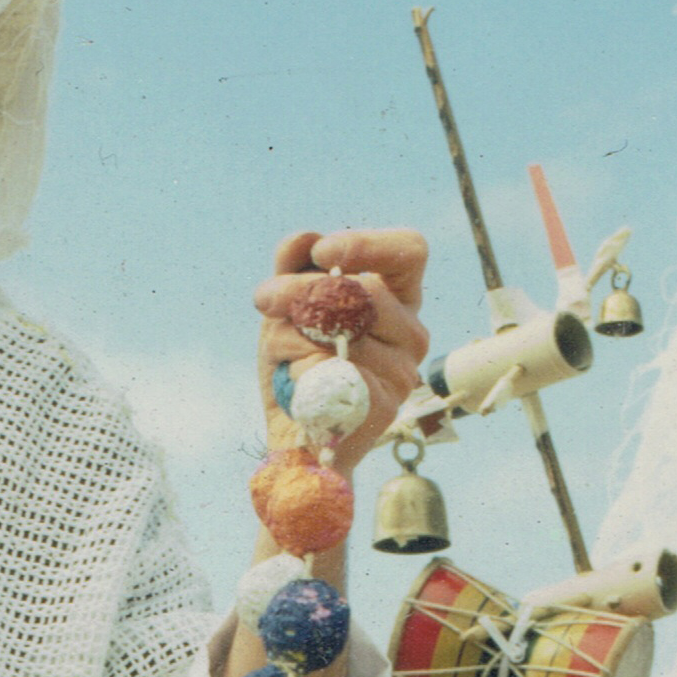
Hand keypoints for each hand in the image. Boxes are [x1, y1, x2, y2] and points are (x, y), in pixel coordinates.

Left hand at [253, 227, 429, 479]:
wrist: (293, 436)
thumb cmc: (297, 366)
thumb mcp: (288, 310)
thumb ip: (293, 271)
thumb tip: (303, 240)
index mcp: (397, 298)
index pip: (408, 251)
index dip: (368, 244)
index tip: (324, 254)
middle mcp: (411, 332)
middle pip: (370, 290)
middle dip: (306, 289)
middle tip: (265, 297)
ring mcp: (403, 370)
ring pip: (352, 330)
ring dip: (298, 332)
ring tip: (279, 350)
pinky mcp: (385, 405)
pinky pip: (340, 371)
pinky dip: (304, 371)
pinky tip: (296, 383)